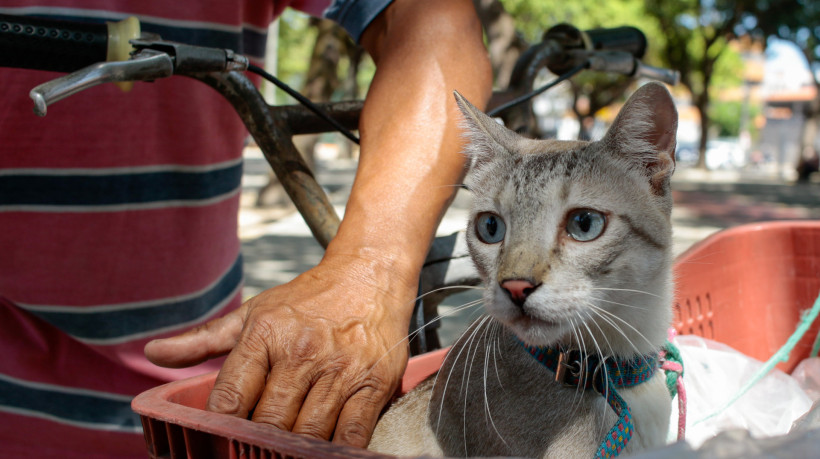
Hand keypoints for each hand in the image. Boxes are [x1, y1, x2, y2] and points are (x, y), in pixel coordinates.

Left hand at [145, 252, 413, 446]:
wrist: (369, 275)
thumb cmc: (308, 299)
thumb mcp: (254, 312)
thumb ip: (203, 339)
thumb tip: (152, 354)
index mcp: (265, 334)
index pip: (231, 399)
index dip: (220, 430)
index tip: (217, 444)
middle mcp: (301, 352)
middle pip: (270, 424)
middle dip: (259, 444)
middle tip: (255, 449)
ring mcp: (340, 370)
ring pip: (308, 435)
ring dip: (295, 451)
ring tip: (285, 450)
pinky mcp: (374, 384)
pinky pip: (352, 434)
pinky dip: (337, 452)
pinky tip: (323, 453)